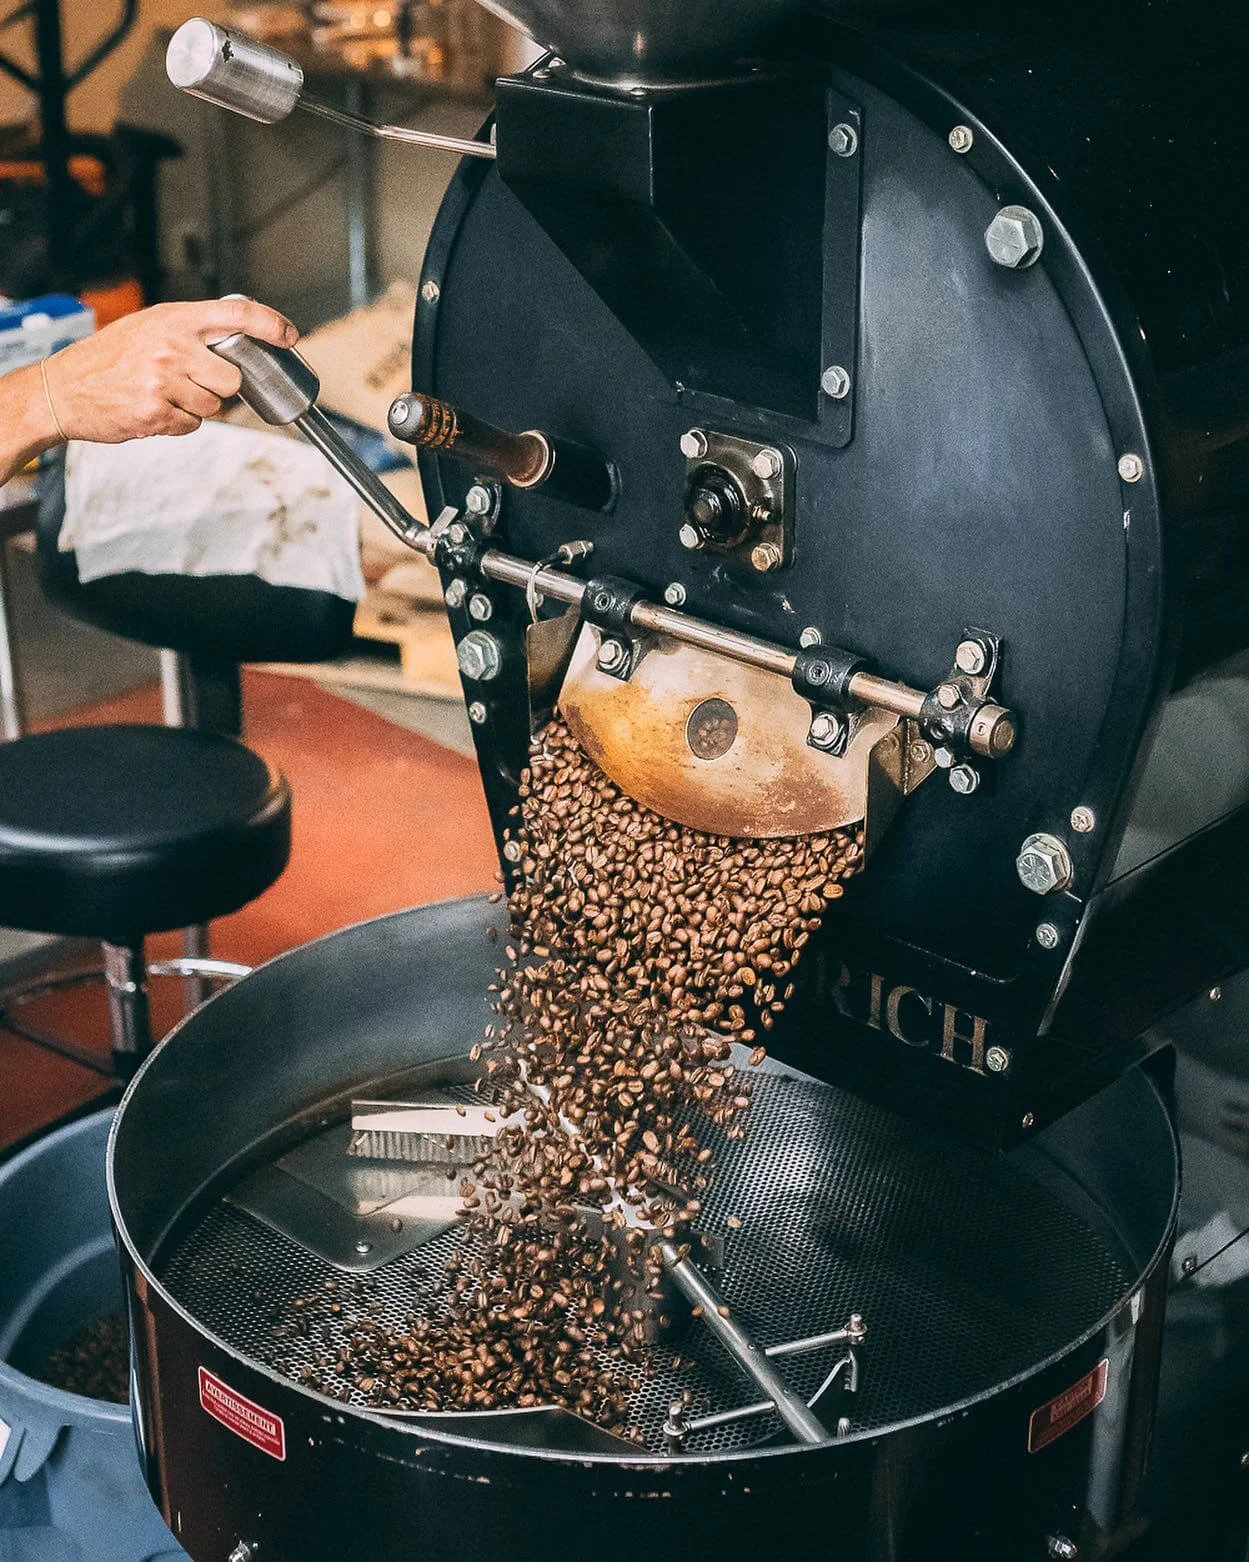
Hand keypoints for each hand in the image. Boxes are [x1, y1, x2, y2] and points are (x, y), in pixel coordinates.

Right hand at [44, 297, 297, 441]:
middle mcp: (171, 346)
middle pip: (233, 378)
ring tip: (164, 393)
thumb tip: (239, 341)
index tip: (289, 334)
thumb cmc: (107, 359)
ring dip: (196, 406)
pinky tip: (153, 408)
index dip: (271, 324)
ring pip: (215, 406)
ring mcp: (164, 380)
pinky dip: (178, 422)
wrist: (62, 389)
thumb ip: (189, 331)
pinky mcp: (157, 413)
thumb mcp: (147, 327)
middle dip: (221, 387)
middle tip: (193, 381)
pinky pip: (192, 425)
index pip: (237, 314)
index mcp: (173, 318)